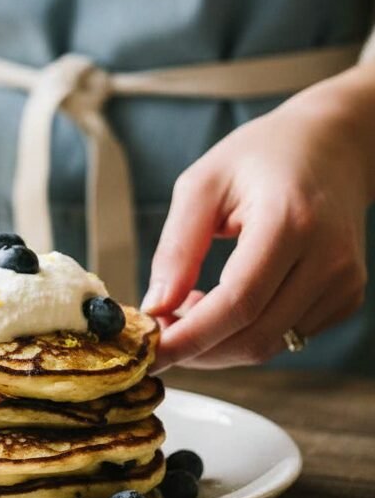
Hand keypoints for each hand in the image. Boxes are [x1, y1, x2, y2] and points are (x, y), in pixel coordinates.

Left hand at [145, 68, 374, 369]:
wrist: (331, 145)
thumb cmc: (260, 156)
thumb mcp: (202, 185)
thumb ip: (177, 248)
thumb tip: (156, 307)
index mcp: (289, 222)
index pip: (238, 303)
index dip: (190, 336)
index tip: (149, 352)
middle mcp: (327, 258)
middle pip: (255, 336)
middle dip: (199, 349)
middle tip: (160, 329)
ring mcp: (344, 282)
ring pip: (271, 344)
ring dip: (220, 342)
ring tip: (191, 303)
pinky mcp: (347, 296)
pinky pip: (289, 336)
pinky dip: (249, 332)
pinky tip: (228, 301)